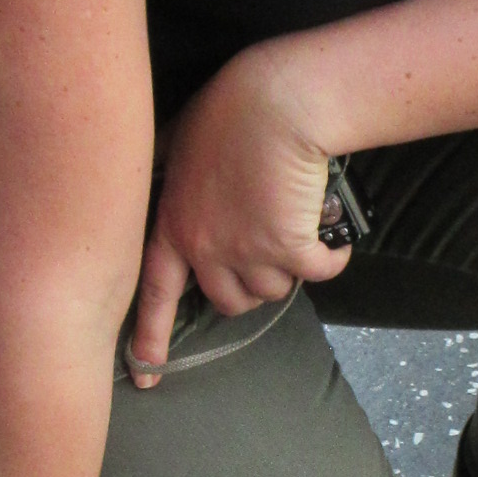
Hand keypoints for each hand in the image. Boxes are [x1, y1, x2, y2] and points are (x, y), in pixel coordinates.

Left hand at [126, 51, 346, 384]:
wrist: (276, 103)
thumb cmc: (230, 110)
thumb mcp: (179, 141)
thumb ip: (171, 172)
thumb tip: (166, 170)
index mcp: (173, 226)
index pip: (154, 294)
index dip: (150, 337)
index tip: (145, 373)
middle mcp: (205, 248)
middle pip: (228, 301)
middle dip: (249, 285)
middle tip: (266, 254)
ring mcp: (247, 252)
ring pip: (272, 290)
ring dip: (288, 268)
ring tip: (295, 227)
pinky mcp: (289, 247)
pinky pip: (315, 273)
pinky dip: (329, 260)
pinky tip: (332, 241)